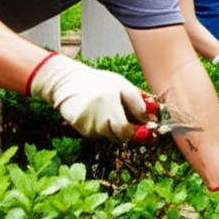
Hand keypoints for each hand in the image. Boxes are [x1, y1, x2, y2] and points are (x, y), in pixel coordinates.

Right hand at [29, 54, 147, 141]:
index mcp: (110, 105)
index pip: (126, 130)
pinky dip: (98, 128)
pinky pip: (94, 134)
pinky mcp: (78, 128)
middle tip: (124, 118)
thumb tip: (150, 118)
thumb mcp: (122, 85)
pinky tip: (95, 114)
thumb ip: (137, 102)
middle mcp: (98, 117)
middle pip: (118, 136)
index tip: (141, 127)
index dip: (136, 132)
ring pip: (107, 135)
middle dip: (125, 130)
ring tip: (106, 111)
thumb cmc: (99, 82)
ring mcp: (87, 124)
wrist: (68, 81)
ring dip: (111, 128)